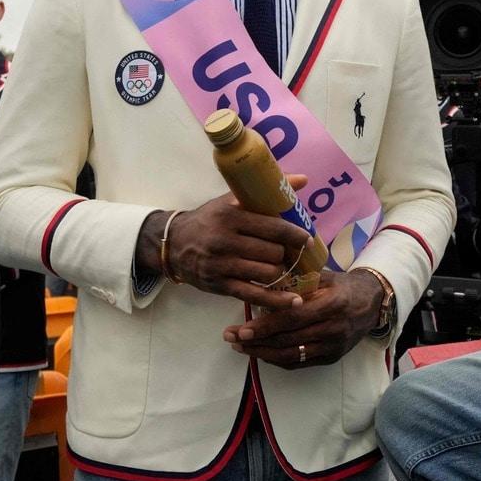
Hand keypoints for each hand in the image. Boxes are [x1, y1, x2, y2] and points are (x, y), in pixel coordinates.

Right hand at [140, 175, 311, 310]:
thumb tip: (303, 179)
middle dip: (285, 253)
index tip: (307, 238)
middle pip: (272, 253)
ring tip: (281, 266)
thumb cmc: (209, 219)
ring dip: (280, 271)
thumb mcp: (231, 199)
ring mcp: (222, 266)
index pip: (272, 227)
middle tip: (289, 252)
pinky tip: (294, 301)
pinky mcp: (220, 286)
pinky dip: (277, 300)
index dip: (295, 235)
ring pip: (267, 273)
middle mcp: (225, 241)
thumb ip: (266, 191)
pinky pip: (255, 295)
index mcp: (230, 216)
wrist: (173, 243)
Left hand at [222, 269, 382, 369]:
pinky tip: (261, 352)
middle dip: (255, 341)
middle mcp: (334, 328)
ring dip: (262, 353)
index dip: (264, 326)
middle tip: (230, 338)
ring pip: (291, 355)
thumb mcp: (323, 276)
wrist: (373, 303)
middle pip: (287, 340)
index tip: (240, 329)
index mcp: (332, 304)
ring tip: (240, 347)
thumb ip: (296, 282)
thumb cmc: (342, 285)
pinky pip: (299, 362)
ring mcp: (333, 346)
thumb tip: (261, 285)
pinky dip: (277, 359)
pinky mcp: (332, 357)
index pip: (291, 319)